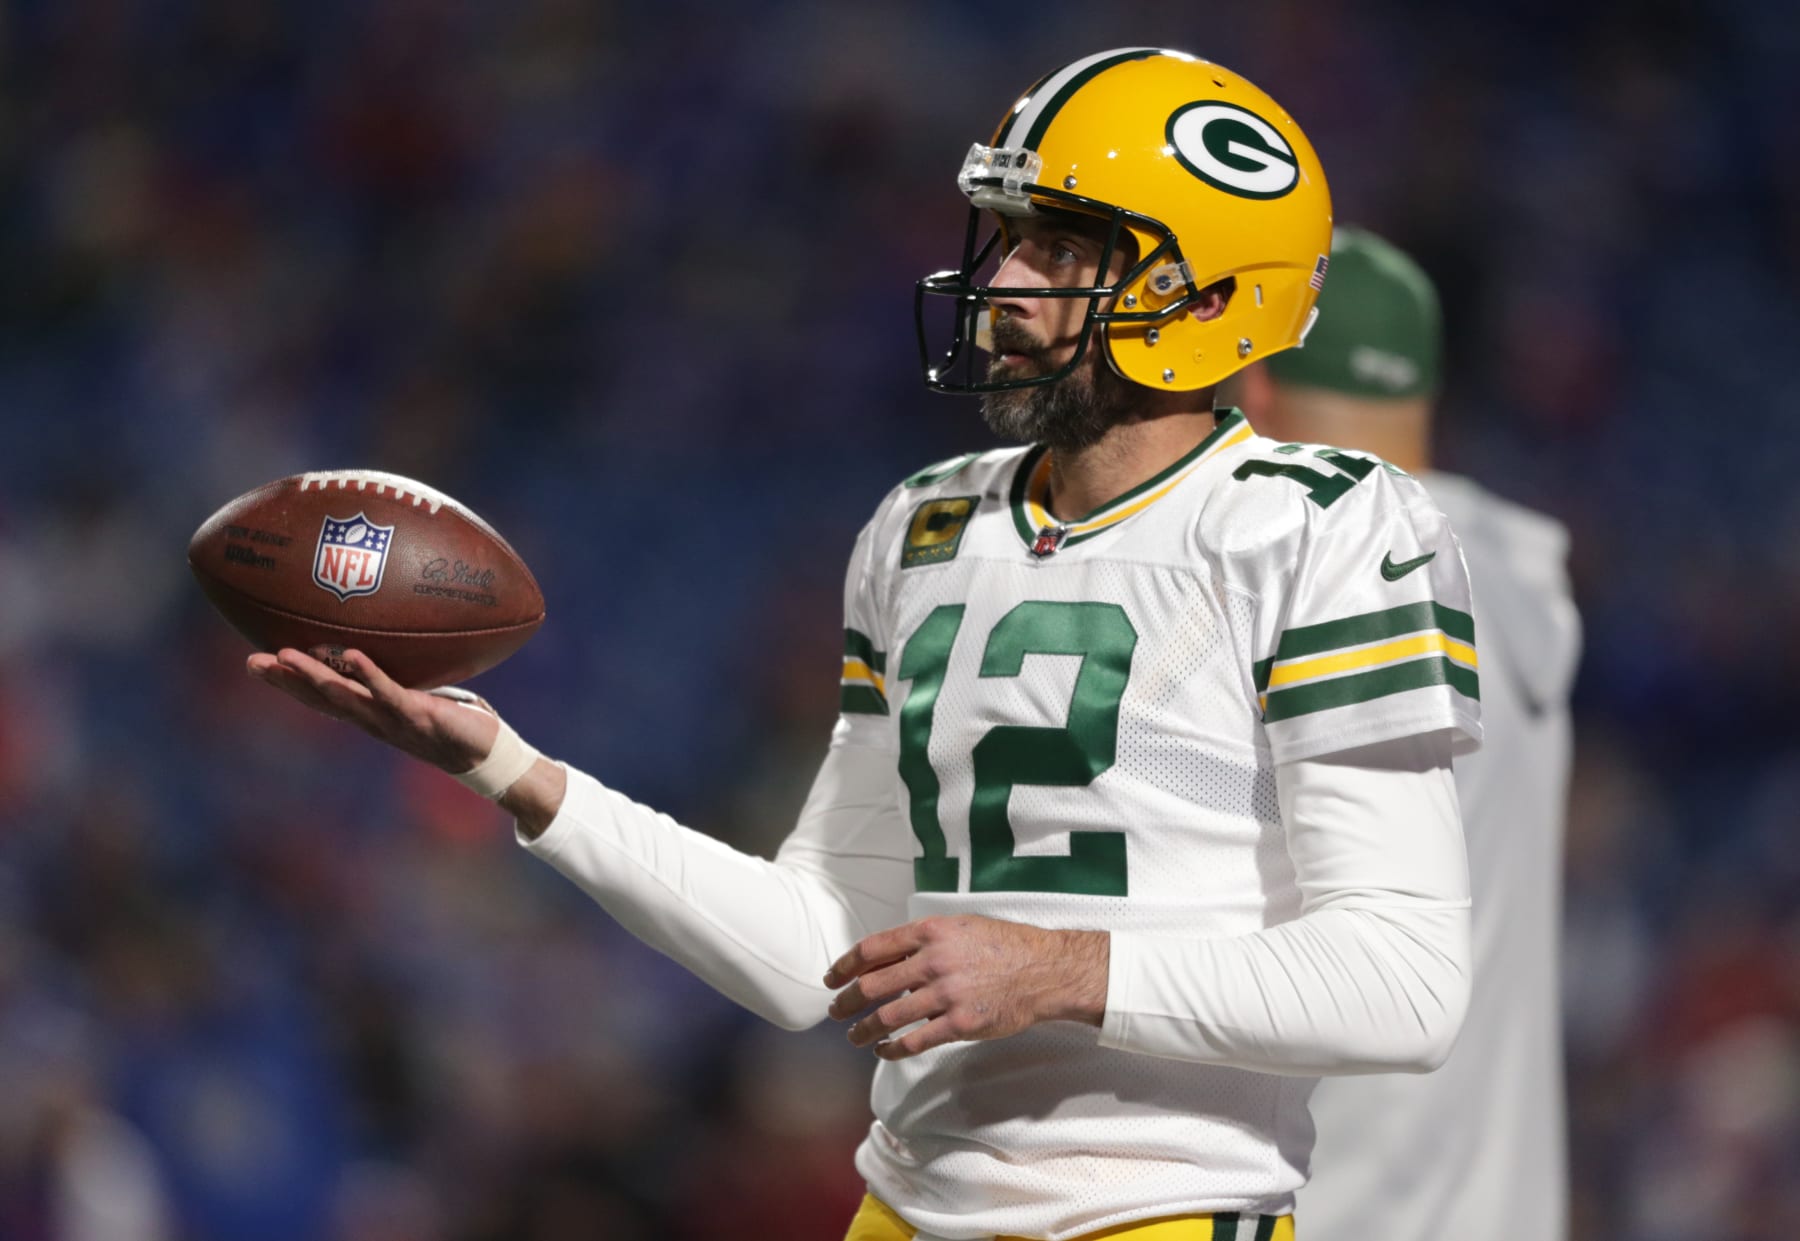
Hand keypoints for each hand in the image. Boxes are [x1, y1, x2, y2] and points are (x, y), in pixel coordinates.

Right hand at [247, 647, 497, 774]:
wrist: (488, 758)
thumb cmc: (456, 722)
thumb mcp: (421, 697)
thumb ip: (402, 678)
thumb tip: (384, 647)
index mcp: (372, 716)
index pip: (321, 699)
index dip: (288, 684)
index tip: (257, 663)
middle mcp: (375, 721)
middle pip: (321, 700)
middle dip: (286, 681)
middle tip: (252, 661)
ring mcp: (394, 720)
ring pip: (346, 698)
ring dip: (315, 677)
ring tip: (286, 655)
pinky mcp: (419, 715)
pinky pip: (390, 694)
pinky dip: (370, 676)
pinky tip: (352, 656)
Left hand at [823, 915, 1108, 1059]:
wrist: (1045, 969)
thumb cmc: (1004, 946)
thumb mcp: (960, 927)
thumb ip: (923, 941)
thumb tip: (885, 958)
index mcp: (930, 932)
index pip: (872, 948)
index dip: (845, 965)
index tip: (832, 978)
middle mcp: (934, 961)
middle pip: (872, 984)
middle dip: (846, 1001)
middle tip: (835, 1011)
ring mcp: (947, 994)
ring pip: (888, 1016)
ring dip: (864, 1029)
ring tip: (854, 1037)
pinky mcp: (960, 1024)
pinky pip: (915, 1040)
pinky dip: (892, 1049)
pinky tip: (884, 1051)